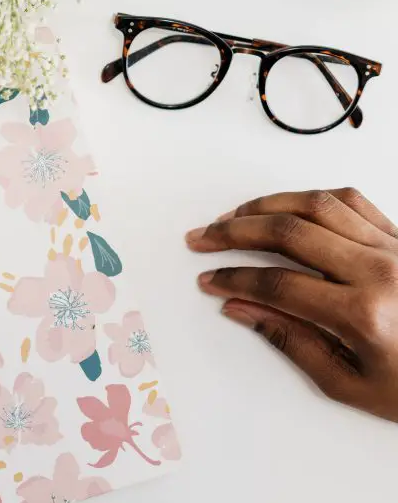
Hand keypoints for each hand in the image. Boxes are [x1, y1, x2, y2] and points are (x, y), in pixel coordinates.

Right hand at [187, 188, 397, 422]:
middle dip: (235, 232)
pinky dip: (312, 197)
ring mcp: (395, 247)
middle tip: (203, 237)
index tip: (209, 280)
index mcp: (364, 313)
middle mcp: (380, 270)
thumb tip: (242, 308)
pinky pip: (351, 201)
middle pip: (289, 231)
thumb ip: (291, 341)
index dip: (234, 278)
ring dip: (266, 205)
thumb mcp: (351, 384)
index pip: (278, 283)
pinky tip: (287, 206)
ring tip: (233, 215)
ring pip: (317, 204)